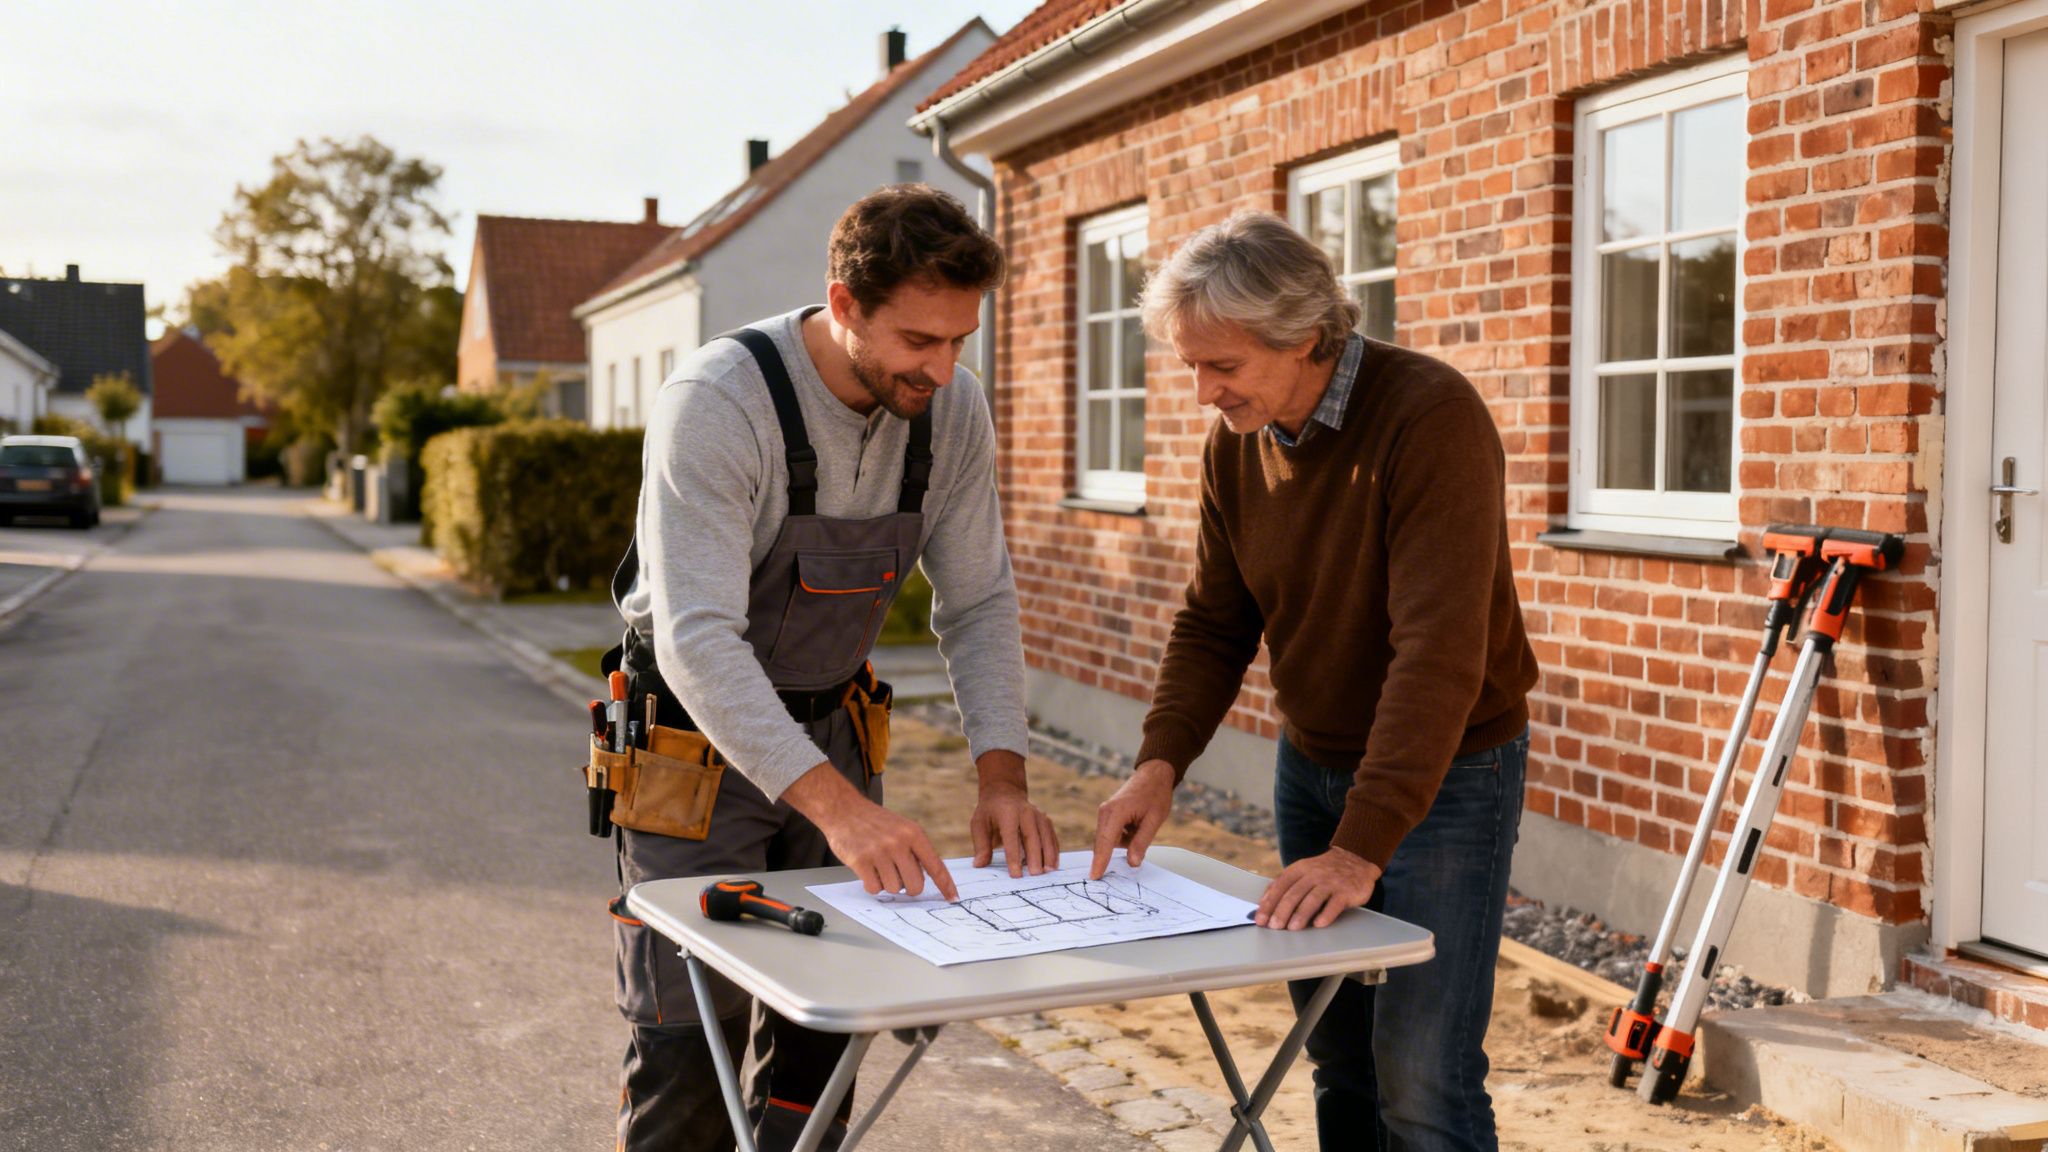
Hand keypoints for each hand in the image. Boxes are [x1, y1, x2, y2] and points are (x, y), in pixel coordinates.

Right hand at [783, 761, 956, 899]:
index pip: (936, 865)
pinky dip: (872, 885)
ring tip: (879, 866)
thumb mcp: (902, 828)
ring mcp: (880, 852)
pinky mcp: (861, 861)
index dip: (946, 885)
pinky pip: (874, 889)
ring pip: (894, 889)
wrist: (844, 809)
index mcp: (914, 834)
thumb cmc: (875, 822)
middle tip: (899, 877)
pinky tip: (868, 871)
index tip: (953, 898)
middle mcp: (899, 843)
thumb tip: (927, 878)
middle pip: (915, 885)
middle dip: (908, 888)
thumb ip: (915, 850)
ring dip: (887, 883)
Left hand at [971, 750, 1059, 876]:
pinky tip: (1054, 865)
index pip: (1011, 836)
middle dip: (1035, 856)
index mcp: (1007, 813)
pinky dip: (1054, 850)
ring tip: (1048, 872)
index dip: (1013, 856)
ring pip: (1046, 836)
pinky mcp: (1046, 820)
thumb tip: (979, 865)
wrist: (1004, 792)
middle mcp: (1025, 812)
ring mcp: (1038, 815)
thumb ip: (981, 845)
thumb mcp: (979, 824)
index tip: (1016, 874)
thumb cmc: (990, 812)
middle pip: (1032, 836)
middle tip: (1036, 874)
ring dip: (1048, 854)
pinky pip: (1052, 836)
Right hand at [1090, 759, 1176, 878]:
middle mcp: (1105, 812)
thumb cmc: (1155, 794)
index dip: (1100, 861)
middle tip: (1128, 850)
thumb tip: (1132, 862)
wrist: (1153, 775)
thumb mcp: (1154, 820)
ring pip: (1109, 839)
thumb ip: (1141, 842)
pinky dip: (1124, 836)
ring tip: (1141, 826)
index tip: (1094, 876)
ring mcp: (1105, 812)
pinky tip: (1137, 824)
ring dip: (1124, 841)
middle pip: (1103, 842)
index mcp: (1116, 812)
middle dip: (1113, 853)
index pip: (1105, 842)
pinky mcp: (1108, 814)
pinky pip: (1112, 834)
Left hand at [1256, 846, 1381, 929]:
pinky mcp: (1346, 891)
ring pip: (1313, 899)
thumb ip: (1285, 884)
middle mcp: (1314, 874)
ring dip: (1301, 915)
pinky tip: (1318, 924)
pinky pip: (1334, 904)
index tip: (1261, 918)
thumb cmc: (1325, 871)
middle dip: (1282, 911)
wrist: (1356, 860)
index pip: (1280, 885)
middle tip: (1274, 926)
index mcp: (1300, 868)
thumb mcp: (1304, 870)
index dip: (1269, 903)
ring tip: (1292, 928)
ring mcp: (1331, 882)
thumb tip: (1264, 902)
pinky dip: (1326, 915)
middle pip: (1294, 894)